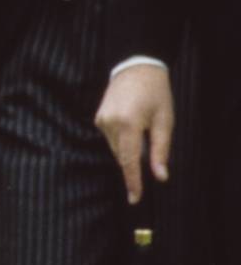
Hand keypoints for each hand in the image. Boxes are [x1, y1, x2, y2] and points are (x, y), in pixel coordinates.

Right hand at [95, 62, 173, 204]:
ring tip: (143, 132)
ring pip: (115, 149)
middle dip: (134, 164)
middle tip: (149, 157)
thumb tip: (160, 176)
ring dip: (129, 151)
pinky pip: (111, 139)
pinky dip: (122, 141)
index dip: (133, 182)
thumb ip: (161, 150)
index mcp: (128, 124)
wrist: (136, 66)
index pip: (129, 161)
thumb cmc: (155, 93)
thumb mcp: (165, 121)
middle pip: (122, 156)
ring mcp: (101, 120)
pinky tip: (133, 127)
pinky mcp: (99, 118)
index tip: (134, 199)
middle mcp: (110, 124)